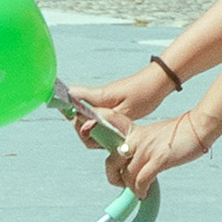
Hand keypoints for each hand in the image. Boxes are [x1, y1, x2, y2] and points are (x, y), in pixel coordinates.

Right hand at [61, 61, 175, 132]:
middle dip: (82, 129)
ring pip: (87, 119)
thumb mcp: (126, 111)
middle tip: (96, 138)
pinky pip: (97, 118)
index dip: (62, 104)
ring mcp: (103, 102)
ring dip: (93, 131)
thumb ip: (104, 120)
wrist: (159, 83)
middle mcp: (97, 98)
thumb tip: (84, 127)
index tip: (63, 114)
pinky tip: (111, 135)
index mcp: (99, 96)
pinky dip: (101, 128)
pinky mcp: (110, 106)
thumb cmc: (145, 93)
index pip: (71, 95)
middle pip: (77, 115)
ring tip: (107, 139)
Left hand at [105, 104, 221, 190]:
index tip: (85, 129)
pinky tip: (145, 193)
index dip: (94, 124)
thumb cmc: (179, 132)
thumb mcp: (154, 135)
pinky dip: (140, 191)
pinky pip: (141, 181)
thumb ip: (141, 146)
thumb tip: (134, 165)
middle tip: (120, 183)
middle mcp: (137, 139)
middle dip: (113, 176)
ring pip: (126, 175)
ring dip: (130, 187)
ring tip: (138, 191)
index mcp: (135, 131)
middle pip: (111, 160)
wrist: (199, 126)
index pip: (108, 122)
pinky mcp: (158, 159)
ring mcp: (147, 149)